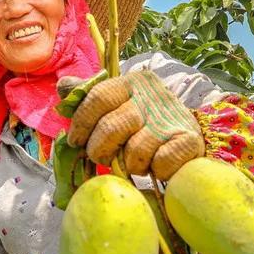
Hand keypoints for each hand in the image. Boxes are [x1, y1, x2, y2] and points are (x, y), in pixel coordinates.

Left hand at [60, 69, 204, 179]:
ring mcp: (172, 117)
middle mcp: (152, 95)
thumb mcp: (115, 105)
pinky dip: (155, 170)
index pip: (97, 97)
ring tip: (135, 162)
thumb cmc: (142, 123)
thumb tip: (63, 86)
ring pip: (135, 149)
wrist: (187, 136)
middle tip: (102, 157)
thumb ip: (87, 96)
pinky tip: (157, 165)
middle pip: (111, 126)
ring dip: (130, 164)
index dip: (81, 123)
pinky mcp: (189, 139)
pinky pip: (161, 162)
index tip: (76, 140)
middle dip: (100, 149)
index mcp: (130, 82)